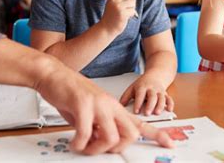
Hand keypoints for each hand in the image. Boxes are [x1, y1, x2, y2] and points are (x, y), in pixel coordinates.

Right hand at [36, 66, 172, 153]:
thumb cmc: (69, 94)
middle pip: (130, 134)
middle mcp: (110, 105)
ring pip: (111, 137)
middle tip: (99, 149)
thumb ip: (97, 128)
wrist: (53, 75)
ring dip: (96, 149)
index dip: (157, 134)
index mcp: (114, 107)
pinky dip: (79, 143)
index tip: (170, 143)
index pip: (140, 123)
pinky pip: (86, 134)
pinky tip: (73, 142)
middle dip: (117, 149)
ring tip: (83, 146)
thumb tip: (98, 144)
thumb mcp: (88, 113)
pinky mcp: (83, 104)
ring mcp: (98, 103)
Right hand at [101, 0, 135, 33]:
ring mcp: (118, 7)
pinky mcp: (122, 14)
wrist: (106, 28)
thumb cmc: (111, 16)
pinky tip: (127, 17)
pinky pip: (133, 10)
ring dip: (132, 7)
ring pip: (132, 2)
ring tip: (127, 12)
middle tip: (129, 6)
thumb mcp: (112, 4)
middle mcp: (114, 0)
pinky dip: (132, 14)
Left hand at [119, 74, 173, 115]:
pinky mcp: (166, 94)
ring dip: (160, 106)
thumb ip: (126, 97)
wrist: (155, 76)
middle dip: (150, 105)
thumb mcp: (132, 88)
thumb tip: (120, 106)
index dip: (138, 103)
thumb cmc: (143, 84)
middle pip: (152, 96)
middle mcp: (152, 89)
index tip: (136, 111)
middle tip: (147, 113)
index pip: (140, 95)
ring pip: (161, 98)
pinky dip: (170, 104)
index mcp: (142, 87)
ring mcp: (160, 91)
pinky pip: (169, 99)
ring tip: (157, 113)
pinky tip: (169, 110)